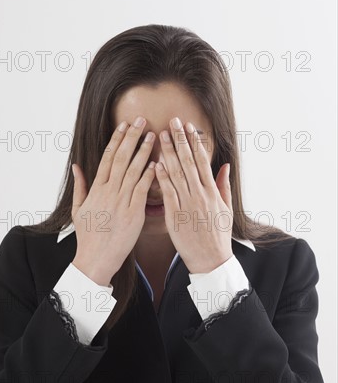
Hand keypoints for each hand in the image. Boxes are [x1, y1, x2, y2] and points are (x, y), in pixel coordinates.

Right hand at [71, 116, 155, 282]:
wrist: (95, 259)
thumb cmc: (88, 236)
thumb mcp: (78, 209)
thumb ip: (80, 186)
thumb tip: (76, 166)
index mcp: (96, 189)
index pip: (108, 157)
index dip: (117, 139)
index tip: (124, 125)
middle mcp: (108, 191)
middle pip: (121, 158)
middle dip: (132, 137)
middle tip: (141, 120)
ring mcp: (121, 201)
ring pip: (133, 170)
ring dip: (144, 151)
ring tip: (153, 135)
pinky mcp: (133, 213)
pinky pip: (142, 190)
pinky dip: (149, 176)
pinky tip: (157, 163)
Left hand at [155, 117, 232, 273]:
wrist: (211, 260)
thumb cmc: (218, 235)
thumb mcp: (226, 209)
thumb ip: (224, 186)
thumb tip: (224, 166)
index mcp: (212, 192)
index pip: (202, 161)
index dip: (194, 142)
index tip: (188, 127)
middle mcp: (200, 195)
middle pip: (188, 162)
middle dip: (180, 141)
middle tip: (171, 122)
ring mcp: (188, 205)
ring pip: (176, 174)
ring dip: (168, 153)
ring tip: (160, 136)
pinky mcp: (176, 216)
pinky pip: (168, 193)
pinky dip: (162, 178)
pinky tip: (155, 164)